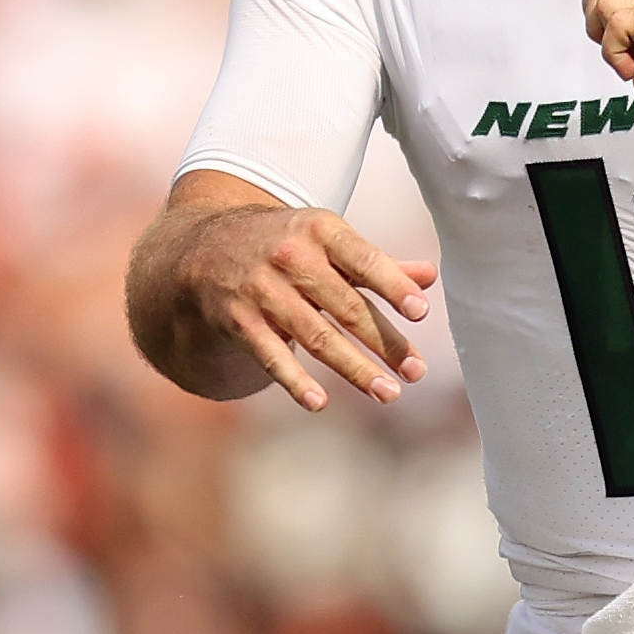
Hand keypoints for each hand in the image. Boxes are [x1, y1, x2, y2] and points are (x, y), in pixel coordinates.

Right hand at [159, 200, 432, 409]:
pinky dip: (294, 380)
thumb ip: (377, 263)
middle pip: (347, 307)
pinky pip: (271, 355)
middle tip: (417, 371)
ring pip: (316, 336)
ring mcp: (262, 291)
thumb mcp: (327, 240)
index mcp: (321, 231)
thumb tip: (430, 277)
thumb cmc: (287, 245)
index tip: (421, 311)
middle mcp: (291, 258)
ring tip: (389, 393)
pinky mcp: (239, 321)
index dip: (393, 285)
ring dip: (354, 369)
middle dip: (385, 342)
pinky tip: (318, 402)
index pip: (363, 260)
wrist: (203, 248)